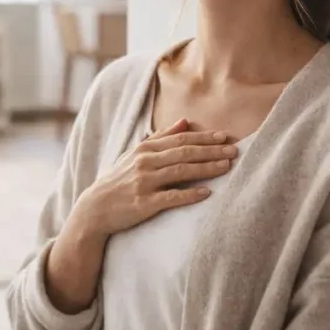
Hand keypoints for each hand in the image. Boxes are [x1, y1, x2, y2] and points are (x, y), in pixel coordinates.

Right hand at [73, 118, 236, 239]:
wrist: (95, 208)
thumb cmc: (119, 180)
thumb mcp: (135, 154)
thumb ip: (161, 138)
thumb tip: (185, 121)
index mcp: (144, 148)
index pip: (180, 139)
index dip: (204, 137)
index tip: (225, 136)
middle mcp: (144, 162)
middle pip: (184, 153)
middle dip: (211, 150)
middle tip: (234, 150)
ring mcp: (144, 182)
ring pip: (181, 172)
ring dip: (206, 168)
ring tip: (226, 167)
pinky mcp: (144, 203)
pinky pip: (171, 197)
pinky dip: (190, 195)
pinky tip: (206, 193)